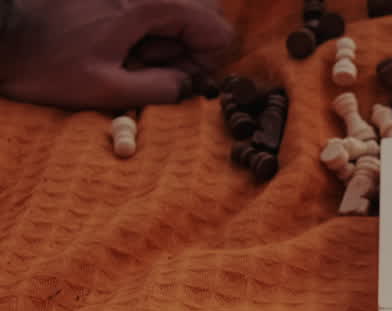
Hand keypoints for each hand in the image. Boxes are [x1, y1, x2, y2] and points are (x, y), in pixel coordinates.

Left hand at [0, 0, 233, 110]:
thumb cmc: (45, 62)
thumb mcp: (105, 90)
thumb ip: (160, 89)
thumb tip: (187, 85)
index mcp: (148, 4)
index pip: (216, 28)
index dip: (206, 61)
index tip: (177, 78)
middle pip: (204, 10)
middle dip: (190, 43)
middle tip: (153, 64)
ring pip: (181, 4)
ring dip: (169, 32)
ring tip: (133, 51)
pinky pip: (154, 3)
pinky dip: (150, 23)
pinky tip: (122, 38)